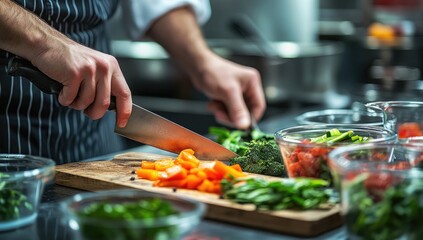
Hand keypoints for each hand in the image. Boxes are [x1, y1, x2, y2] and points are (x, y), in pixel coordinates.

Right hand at [0, 1, 131, 126]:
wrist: (47, 44)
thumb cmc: (69, 61)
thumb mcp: (95, 68)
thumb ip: (105, 84)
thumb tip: (112, 108)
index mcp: (112, 66)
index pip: (125, 93)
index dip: (124, 111)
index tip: (122, 123)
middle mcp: (104, 67)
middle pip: (104, 104)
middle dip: (93, 112)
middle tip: (85, 111)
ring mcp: (89, 69)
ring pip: (87, 102)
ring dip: (75, 104)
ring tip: (70, 92)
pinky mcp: (74, 73)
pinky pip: (70, 98)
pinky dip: (64, 98)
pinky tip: (61, 86)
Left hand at [190, 53, 265, 128]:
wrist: (197, 67)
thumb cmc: (213, 73)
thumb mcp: (228, 92)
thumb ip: (237, 109)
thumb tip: (244, 126)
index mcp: (252, 83)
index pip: (259, 106)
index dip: (251, 118)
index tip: (241, 125)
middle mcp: (247, 87)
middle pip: (246, 111)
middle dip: (232, 115)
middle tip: (221, 115)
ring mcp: (237, 92)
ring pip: (235, 112)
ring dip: (224, 113)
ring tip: (215, 106)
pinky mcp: (228, 96)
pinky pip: (227, 110)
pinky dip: (219, 110)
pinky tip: (212, 103)